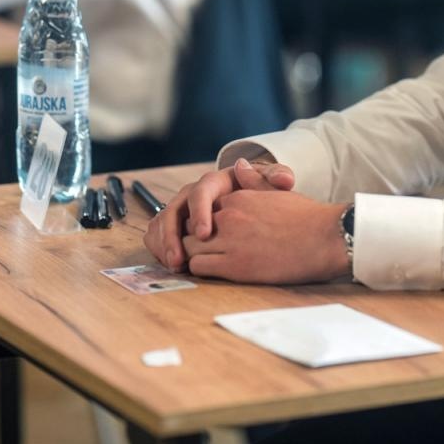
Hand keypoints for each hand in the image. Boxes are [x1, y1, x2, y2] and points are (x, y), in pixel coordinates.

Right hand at [144, 157, 294, 271]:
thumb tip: (284, 179)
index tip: (205, 234)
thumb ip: (277, 178)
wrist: (254, 201)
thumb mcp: (270, 181)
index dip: (200, 212)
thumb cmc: (261, 191)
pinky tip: (169, 263)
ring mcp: (182, 208)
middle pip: (174, 209)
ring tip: (173, 265)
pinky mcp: (176, 224)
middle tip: (180, 259)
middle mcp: (193, 193)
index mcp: (215, 181)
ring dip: (163, 244)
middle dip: (172, 235)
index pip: (201, 192)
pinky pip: (158, 233)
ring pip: (162, 222)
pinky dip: (159, 247)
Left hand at [183, 191, 350, 284]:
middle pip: (191, 226)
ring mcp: (229, 240)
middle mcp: (229, 215)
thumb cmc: (307, 218)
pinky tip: (210, 272)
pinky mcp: (234, 265)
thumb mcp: (278, 192)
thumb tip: (239, 164)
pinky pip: (198, 266)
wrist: (326, 239)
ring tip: (202, 263)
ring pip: (189, 247)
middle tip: (200, 251)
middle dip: (193, 238)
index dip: (204, 222)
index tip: (210, 233)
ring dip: (192, 255)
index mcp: (238, 197)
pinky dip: (198, 270)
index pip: (204, 208)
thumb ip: (254, 181)